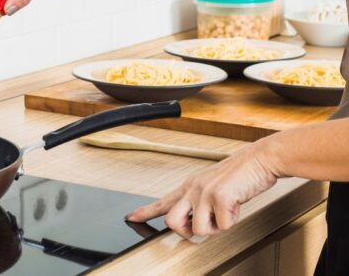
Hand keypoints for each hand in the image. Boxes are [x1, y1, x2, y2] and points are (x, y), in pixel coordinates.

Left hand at [126, 143, 278, 238]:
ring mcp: (205, 193)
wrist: (260, 160)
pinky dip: (232, 221)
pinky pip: (223, 225)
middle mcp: (193, 189)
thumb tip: (196, 223)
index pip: (163, 202)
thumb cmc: (241, 174)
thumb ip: (200, 202)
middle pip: (172, 222)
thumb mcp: (213, 186)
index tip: (131, 217)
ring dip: (215, 228)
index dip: (146, 212)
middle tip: (202, 228)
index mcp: (190, 186)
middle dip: (186, 232)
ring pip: (198, 229)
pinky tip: (236, 206)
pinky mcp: (220, 198)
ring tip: (226, 213)